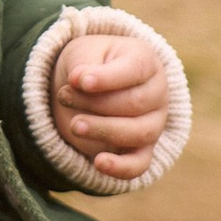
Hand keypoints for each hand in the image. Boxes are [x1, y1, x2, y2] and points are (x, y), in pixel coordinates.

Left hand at [50, 27, 170, 180]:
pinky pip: (139, 164)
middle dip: (96, 103)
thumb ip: (83, 65)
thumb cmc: (90, 64)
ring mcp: (153, 124)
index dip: (107, 78)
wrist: (87, 86)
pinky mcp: (143, 150)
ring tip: (75, 125)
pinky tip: (98, 163)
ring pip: (138, 132)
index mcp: (146, 62)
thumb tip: (78, 80)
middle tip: (63, 97)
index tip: (77, 80)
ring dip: (103, 130)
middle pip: (135, 103)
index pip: (134, 70)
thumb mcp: (84, 53)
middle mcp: (157, 93)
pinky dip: (120, 167)